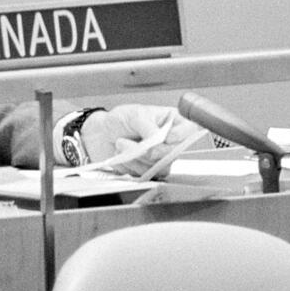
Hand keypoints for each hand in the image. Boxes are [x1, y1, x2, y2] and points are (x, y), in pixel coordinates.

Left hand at [79, 104, 204, 176]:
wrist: (100, 133)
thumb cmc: (120, 120)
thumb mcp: (135, 115)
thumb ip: (149, 127)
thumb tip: (159, 140)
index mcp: (171, 122)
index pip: (190, 130)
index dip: (181, 136)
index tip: (166, 137)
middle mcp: (168, 142)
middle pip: (174, 153)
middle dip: (153, 151)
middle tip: (140, 144)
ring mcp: (158, 159)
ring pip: (158, 167)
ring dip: (136, 157)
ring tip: (121, 143)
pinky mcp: (147, 171)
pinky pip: (143, 175)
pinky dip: (129, 166)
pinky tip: (120, 155)